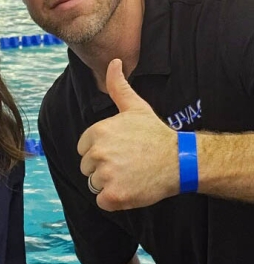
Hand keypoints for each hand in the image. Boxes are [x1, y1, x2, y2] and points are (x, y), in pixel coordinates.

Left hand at [78, 59, 178, 210]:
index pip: (83, 149)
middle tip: (127, 163)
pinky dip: (115, 200)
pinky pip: (102, 201)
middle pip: (87, 168)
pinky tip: (131, 188)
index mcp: (96, 132)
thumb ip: (118, 86)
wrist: (180, 161)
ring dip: (109, 184)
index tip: (120, 150)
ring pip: (94, 184)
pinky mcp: (113, 196)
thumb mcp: (135, 107)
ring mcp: (105, 175)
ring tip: (130, 175)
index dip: (100, 152)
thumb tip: (114, 62)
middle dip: (104, 168)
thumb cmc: (155, 134)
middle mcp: (97, 153)